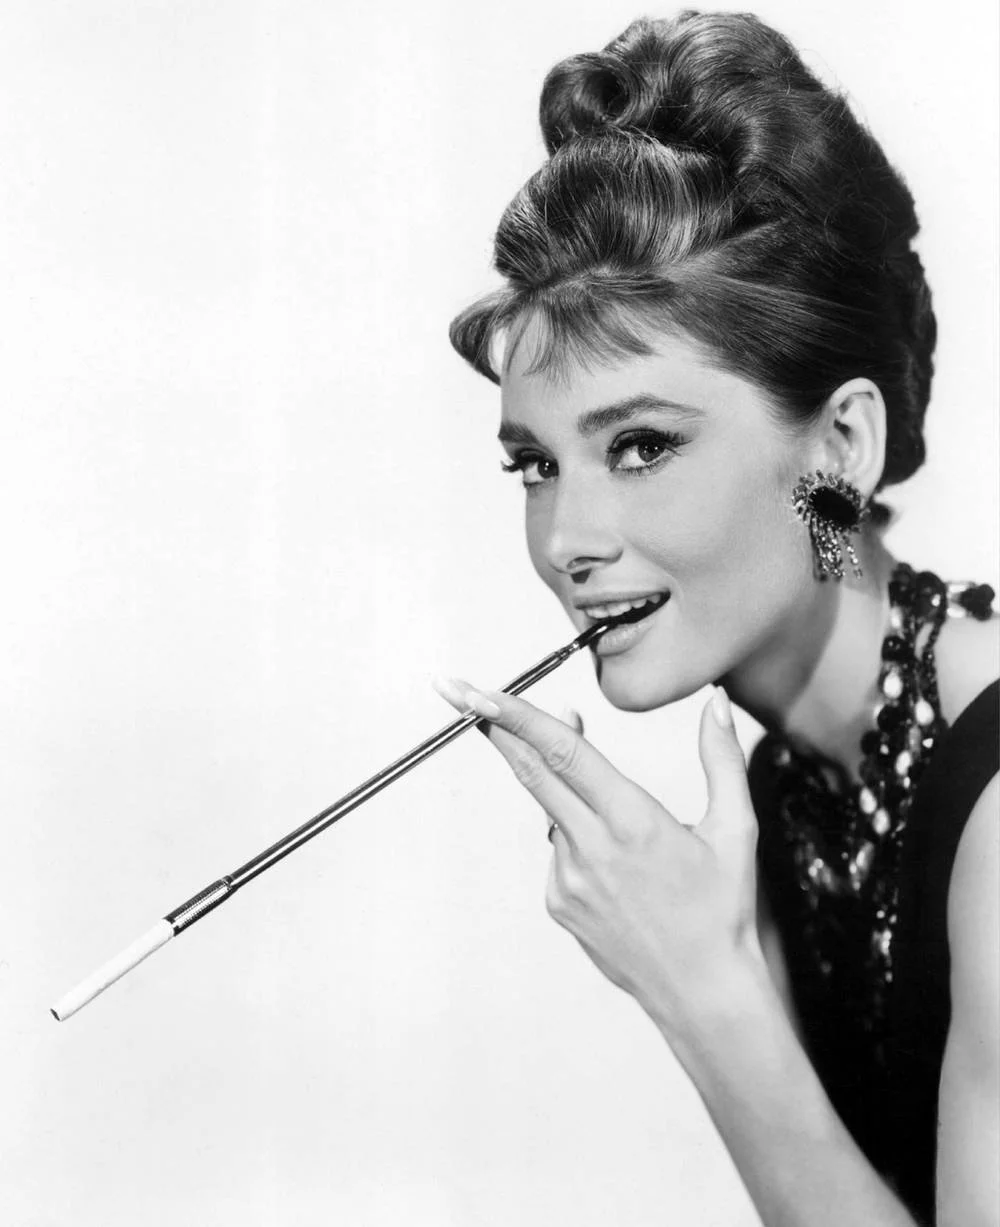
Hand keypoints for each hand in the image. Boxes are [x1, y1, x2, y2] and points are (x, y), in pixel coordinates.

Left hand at [434, 679, 762, 1039]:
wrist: (703, 993)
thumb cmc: (723, 911)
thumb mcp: (734, 830)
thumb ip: (721, 759)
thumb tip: (712, 701)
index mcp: (633, 822)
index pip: (564, 753)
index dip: (517, 717)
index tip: (480, 693)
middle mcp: (591, 848)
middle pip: (529, 771)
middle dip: (493, 727)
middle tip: (458, 692)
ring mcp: (568, 880)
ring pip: (551, 809)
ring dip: (560, 785)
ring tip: (620, 814)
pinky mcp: (558, 904)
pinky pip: (558, 850)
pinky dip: (576, 834)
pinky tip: (618, 863)